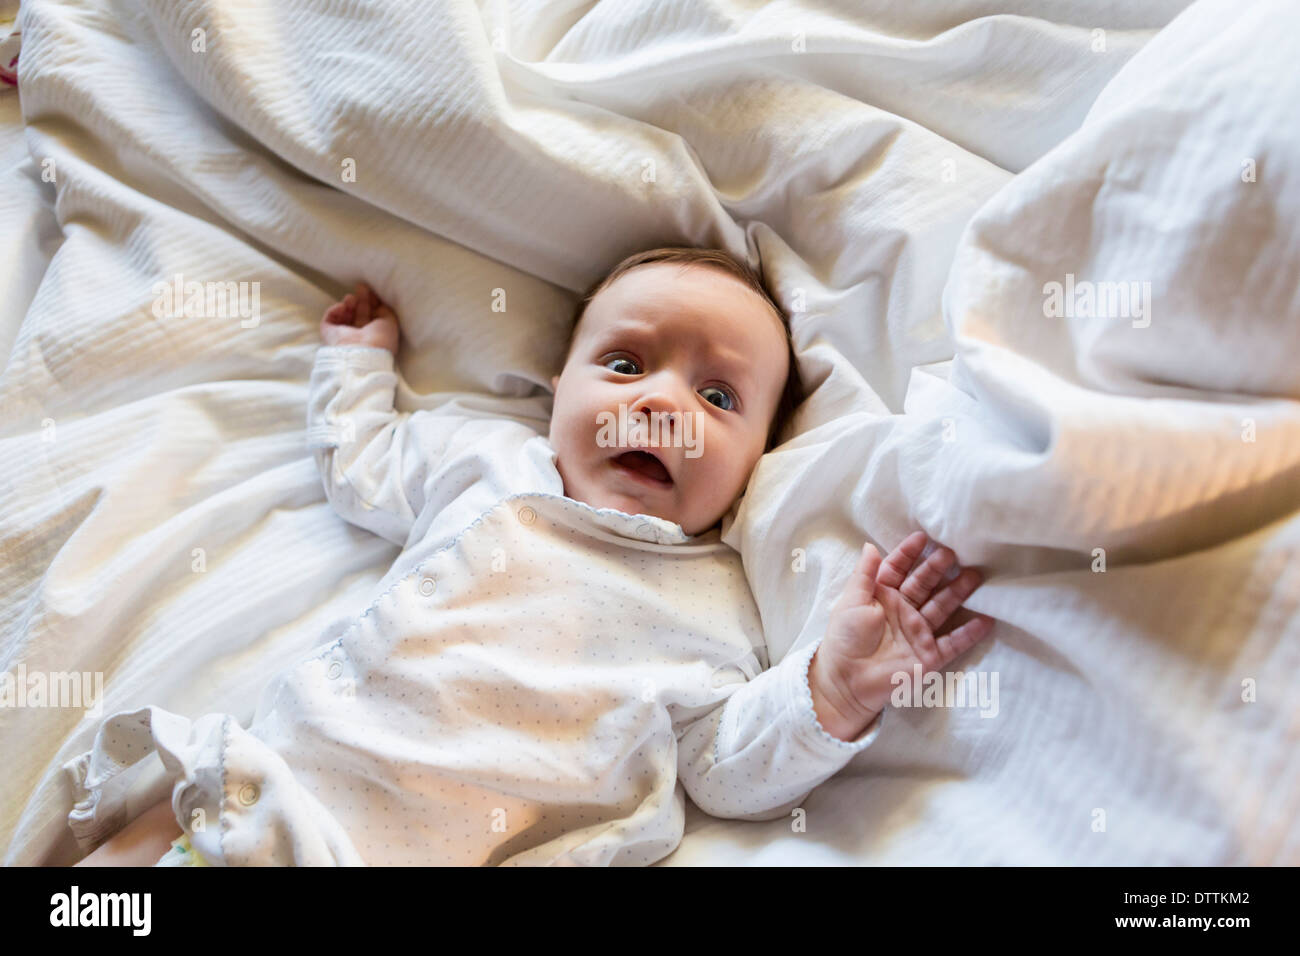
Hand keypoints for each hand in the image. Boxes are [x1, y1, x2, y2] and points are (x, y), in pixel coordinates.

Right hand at [319, 281, 399, 353]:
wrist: (362, 353)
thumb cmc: (380, 340)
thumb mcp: (390, 322)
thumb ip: (384, 310)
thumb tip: (377, 302)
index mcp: (373, 336)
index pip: (370, 315)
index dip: (371, 302)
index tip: (372, 291)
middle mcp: (358, 336)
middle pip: (358, 313)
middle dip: (360, 299)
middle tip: (361, 287)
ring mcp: (344, 336)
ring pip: (344, 314)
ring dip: (348, 303)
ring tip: (351, 299)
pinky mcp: (330, 334)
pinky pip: (330, 319)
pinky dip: (335, 310)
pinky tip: (343, 307)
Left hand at [809, 531, 994, 740]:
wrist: (846, 681)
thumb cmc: (844, 638)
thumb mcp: (851, 601)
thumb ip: (864, 575)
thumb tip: (870, 545)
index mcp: (882, 596)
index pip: (898, 568)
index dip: (909, 553)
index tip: (923, 537)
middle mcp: (903, 611)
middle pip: (924, 584)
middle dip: (938, 568)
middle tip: (955, 552)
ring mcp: (918, 632)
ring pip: (942, 607)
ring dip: (959, 592)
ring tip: (976, 576)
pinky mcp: (929, 655)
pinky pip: (953, 642)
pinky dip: (969, 632)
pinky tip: (986, 619)